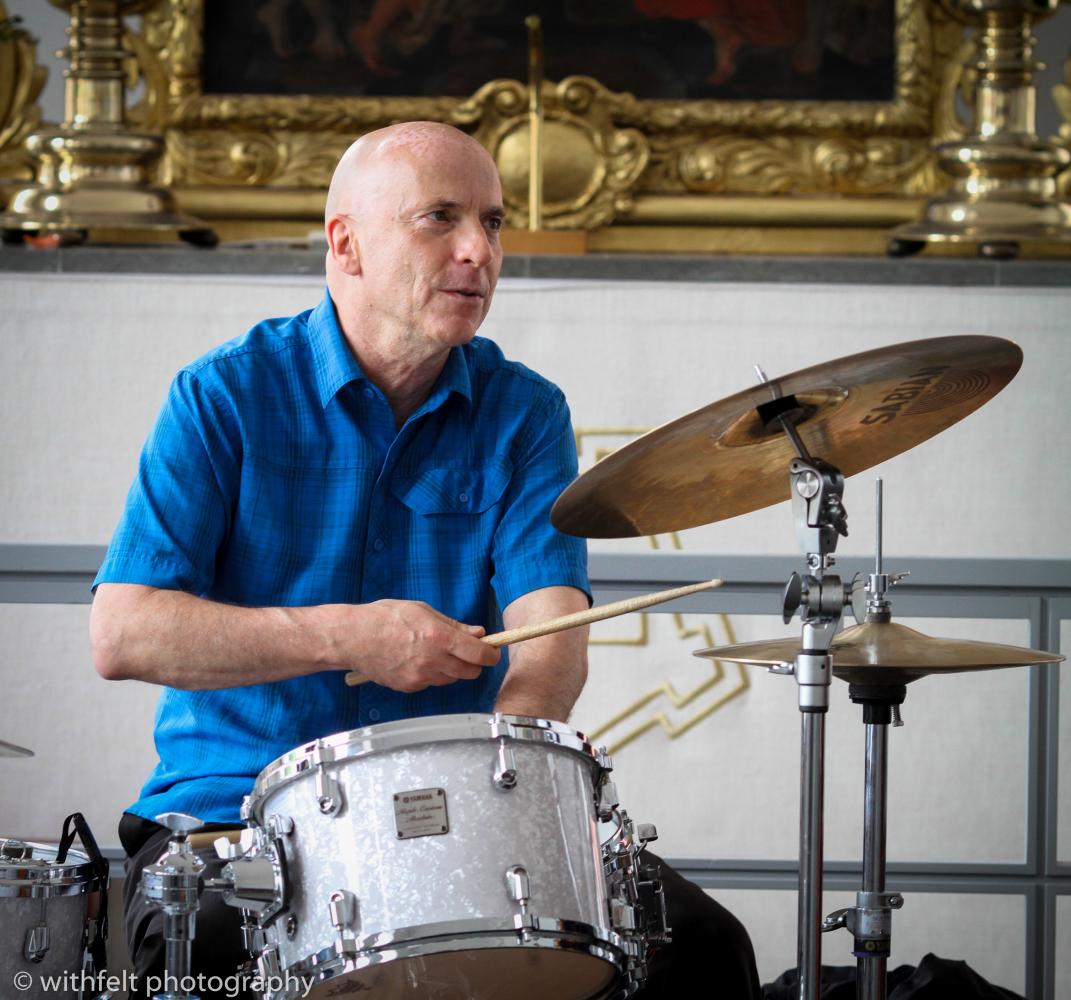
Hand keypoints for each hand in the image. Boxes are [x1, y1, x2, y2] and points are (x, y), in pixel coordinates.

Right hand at [319, 599, 499, 692]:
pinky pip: (432, 683)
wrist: (353, 637)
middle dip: (474, 664)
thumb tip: (479, 633)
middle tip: (468, 652)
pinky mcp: (410, 687)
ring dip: (453, 669)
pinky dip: (433, 675)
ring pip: (452, 679)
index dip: (491, 654)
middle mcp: (432, 660)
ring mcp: (420, 677)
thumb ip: (453, 625)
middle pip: (470, 672)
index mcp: (438, 637)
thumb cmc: (385, 617)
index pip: (478, 654)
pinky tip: (419, 661)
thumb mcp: (423, 611)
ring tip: (437, 653)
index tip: (493, 652)